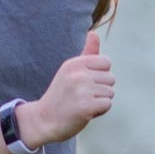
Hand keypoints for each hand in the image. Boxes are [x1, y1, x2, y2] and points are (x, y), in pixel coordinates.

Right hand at [19, 32, 113, 147]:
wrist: (44, 120)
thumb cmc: (61, 95)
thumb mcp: (70, 71)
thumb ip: (86, 54)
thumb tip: (94, 33)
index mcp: (74, 63)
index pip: (106, 62)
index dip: (100, 75)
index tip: (85, 83)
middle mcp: (78, 74)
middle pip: (111, 78)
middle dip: (101, 90)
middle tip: (81, 96)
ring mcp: (82, 90)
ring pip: (110, 92)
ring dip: (100, 101)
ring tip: (82, 104)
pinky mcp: (86, 106)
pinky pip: (107, 105)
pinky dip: (99, 111)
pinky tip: (84, 113)